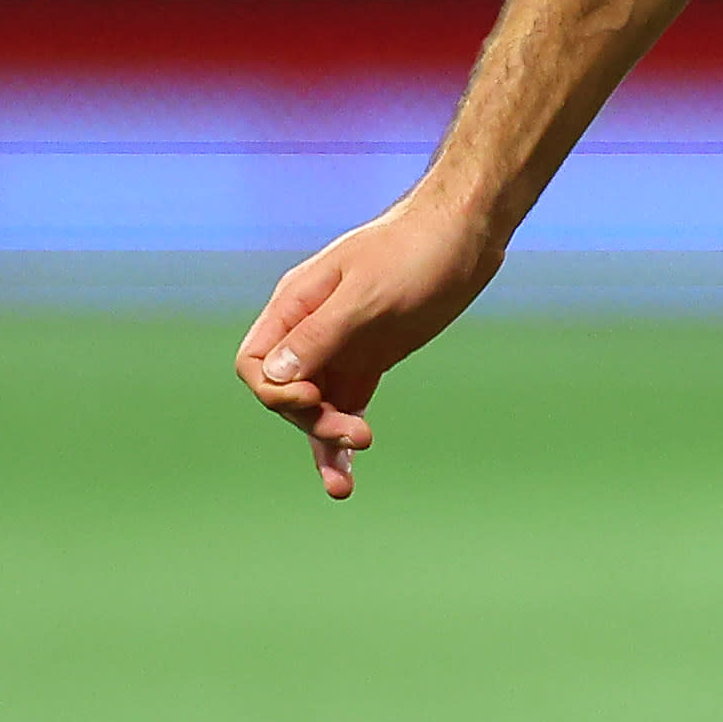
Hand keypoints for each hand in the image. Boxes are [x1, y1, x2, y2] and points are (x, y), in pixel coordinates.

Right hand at [234, 189, 502, 497]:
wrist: (465, 234)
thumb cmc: (414, 251)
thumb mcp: (367, 293)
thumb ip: (320, 336)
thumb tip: (275, 379)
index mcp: (295, 306)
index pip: (256, 365)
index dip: (275, 393)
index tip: (314, 402)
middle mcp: (311, 330)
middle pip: (286, 393)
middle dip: (312, 420)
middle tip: (358, 434)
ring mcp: (342, 347)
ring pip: (316, 407)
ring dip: (325, 444)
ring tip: (342, 487)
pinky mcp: (372, 359)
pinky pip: (346, 405)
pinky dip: (344, 438)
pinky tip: (348, 475)